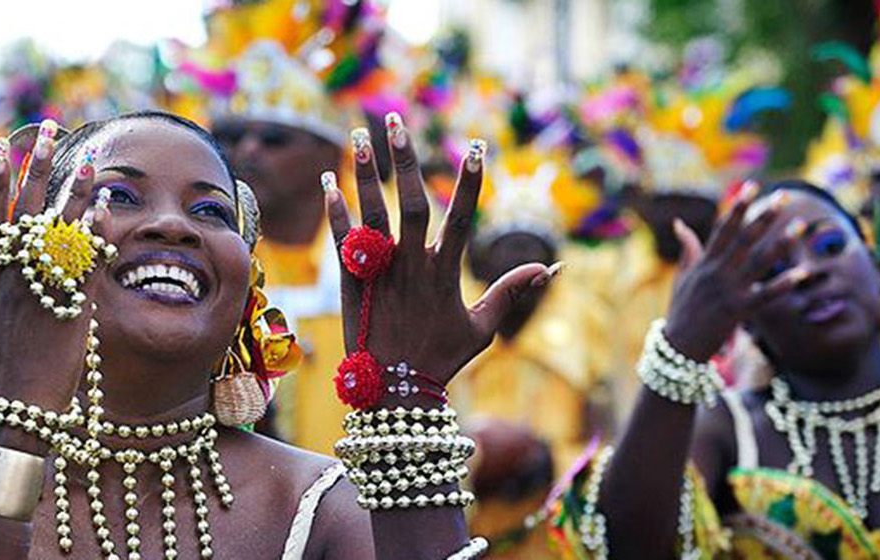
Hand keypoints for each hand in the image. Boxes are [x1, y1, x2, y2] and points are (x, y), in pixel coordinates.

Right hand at [0, 121, 104, 413]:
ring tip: (88, 158)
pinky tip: (105, 206)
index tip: (1, 147)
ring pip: (60, 227)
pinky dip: (95, 231)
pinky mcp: (73, 304)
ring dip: (75, 189)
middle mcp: (15, 276)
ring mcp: (44, 287)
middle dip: (36, 164)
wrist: (18, 411)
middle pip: (25, 208)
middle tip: (48, 130)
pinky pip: (87, 259)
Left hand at [324, 114, 556, 397]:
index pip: (462, 217)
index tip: (475, 146)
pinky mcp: (352, 283)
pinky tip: (329, 181)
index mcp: (446, 272)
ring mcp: (381, 273)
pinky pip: (343, 241)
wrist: (395, 392)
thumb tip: (550, 267)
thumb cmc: (441, 359)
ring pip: (374, 214)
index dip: (470, 182)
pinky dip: (336, 212)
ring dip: (367, 174)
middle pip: (412, 203)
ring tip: (360, 135)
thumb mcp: (482, 328)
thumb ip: (510, 291)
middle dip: (405, 161)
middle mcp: (413, 266)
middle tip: (396, 121)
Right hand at [661, 184, 805, 359]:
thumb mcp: (682, 277)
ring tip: (800, 225)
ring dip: (781, 243)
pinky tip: (802, 273)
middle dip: (763, 216)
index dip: (737, 206)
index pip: (723, 227)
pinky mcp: (739, 310)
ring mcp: (729, 290)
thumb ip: (687, 249)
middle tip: (782, 197)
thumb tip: (679, 223)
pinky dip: (783, 285)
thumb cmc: (681, 310)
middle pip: (744, 237)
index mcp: (704, 262)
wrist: (679, 345)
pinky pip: (766, 295)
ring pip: (759, 261)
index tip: (751, 186)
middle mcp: (717, 272)